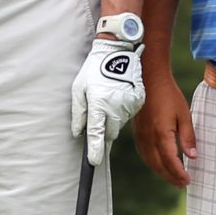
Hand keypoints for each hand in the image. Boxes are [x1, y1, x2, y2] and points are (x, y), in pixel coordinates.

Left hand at [71, 37, 144, 165]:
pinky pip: (128, 114)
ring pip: (119, 123)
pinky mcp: (138, 101)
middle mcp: (115, 108)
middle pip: (110, 132)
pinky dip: (122, 110)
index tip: (94, 162)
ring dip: (113, 118)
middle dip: (104, 130)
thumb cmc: (94, 69)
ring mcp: (128, 105)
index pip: (96, 133)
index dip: (95, 150)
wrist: (118, 52)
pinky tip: (118, 96)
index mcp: (98, 104)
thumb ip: (78, 113)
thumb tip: (78, 133)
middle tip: (99, 116)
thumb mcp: (79, 89)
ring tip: (109, 99)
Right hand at [131, 69, 196, 187]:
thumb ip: (188, 136)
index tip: (188, 180)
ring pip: (149, 162)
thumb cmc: (168, 95)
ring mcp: (140, 136)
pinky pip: (143, 154)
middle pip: (158, 165)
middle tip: (182, 183)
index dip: (179, 173)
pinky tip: (159, 164)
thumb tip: (193, 156)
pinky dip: (152, 163)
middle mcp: (148, 138)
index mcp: (161, 134)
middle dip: (170, 177)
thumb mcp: (184, 114)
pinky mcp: (137, 133)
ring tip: (173, 177)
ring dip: (161, 172)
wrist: (149, 80)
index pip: (170, 161)